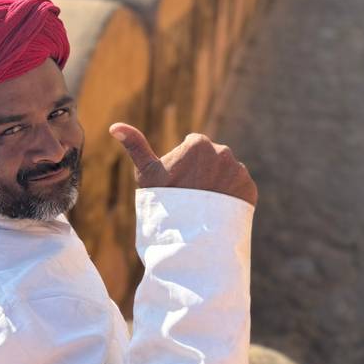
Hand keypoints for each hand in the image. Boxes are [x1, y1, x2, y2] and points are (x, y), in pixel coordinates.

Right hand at [109, 123, 256, 206]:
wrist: (191, 238)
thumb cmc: (164, 204)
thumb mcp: (147, 174)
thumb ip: (136, 146)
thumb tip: (114, 126)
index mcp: (199, 143)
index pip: (192, 146)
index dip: (182, 165)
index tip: (177, 182)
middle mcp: (223, 152)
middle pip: (211, 159)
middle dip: (202, 172)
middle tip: (190, 196)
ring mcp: (238, 171)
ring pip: (226, 173)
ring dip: (218, 184)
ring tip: (204, 206)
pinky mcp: (249, 190)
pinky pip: (239, 189)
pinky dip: (231, 196)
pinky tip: (217, 210)